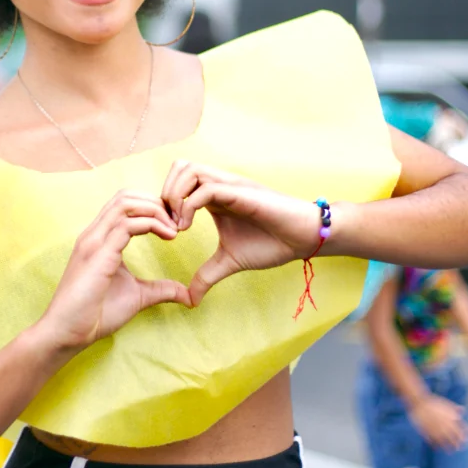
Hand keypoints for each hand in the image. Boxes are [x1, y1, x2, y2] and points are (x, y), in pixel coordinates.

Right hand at [36, 191, 190, 351]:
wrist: (67, 333)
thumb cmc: (95, 314)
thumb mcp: (137, 296)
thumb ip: (160, 290)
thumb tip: (187, 295)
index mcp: (100, 239)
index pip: (126, 204)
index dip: (153, 208)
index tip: (175, 226)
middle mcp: (95, 234)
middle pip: (126, 195)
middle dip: (156, 203)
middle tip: (178, 223)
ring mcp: (94, 241)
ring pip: (126, 203)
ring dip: (156, 210)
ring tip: (175, 228)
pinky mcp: (98, 253)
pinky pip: (127, 225)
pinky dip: (152, 223)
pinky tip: (169, 236)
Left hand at [160, 161, 322, 306]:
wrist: (302, 239)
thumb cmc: (271, 244)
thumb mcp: (229, 261)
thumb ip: (206, 275)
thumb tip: (190, 299)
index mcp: (213, 197)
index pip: (177, 182)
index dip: (164, 204)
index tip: (164, 232)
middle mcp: (218, 185)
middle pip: (179, 167)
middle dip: (164, 194)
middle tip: (167, 225)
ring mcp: (228, 185)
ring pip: (188, 170)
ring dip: (174, 196)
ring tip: (177, 226)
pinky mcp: (239, 192)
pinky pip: (205, 188)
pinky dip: (188, 206)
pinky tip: (186, 228)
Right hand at [407, 395, 467, 450]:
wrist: (419, 403)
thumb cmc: (433, 402)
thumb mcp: (447, 403)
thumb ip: (455, 409)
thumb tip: (463, 411)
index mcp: (453, 420)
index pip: (465, 432)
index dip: (467, 436)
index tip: (466, 438)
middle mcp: (447, 428)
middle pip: (457, 441)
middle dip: (459, 445)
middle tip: (459, 447)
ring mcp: (439, 432)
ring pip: (447, 445)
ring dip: (449, 449)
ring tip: (449, 451)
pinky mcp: (429, 435)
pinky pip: (435, 444)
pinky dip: (437, 447)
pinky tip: (437, 447)